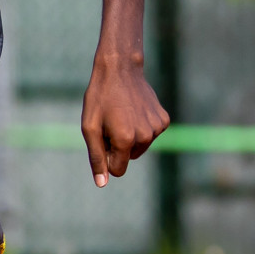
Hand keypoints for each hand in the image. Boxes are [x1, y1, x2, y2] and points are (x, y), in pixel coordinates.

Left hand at [81, 54, 169, 187]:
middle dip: (118, 147)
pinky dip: (141, 127)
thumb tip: (102, 184)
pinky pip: (150, 135)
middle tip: (110, 123)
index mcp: (125, 140)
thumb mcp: (90, 128)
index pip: (118, 170)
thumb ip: (96, 157)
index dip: (107, 158)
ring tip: (121, 115)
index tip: (102, 139)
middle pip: (129, 158)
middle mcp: (145, 136)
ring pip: (140, 147)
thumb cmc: (100, 98)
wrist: (120, 70)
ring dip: (130, 137)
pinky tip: (134, 110)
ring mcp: (157, 128)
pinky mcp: (164, 120)